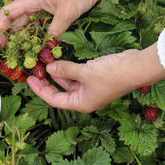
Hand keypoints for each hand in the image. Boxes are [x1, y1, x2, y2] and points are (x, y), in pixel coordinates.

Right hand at [0, 0, 114, 46]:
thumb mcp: (67, 13)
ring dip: (27, 38)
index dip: (0, 28)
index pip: (7, 13)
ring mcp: (45, 6)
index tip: (1, 44)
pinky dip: (40, 35)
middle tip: (14, 54)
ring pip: (29, 24)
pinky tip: (41, 45)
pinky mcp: (55, 10)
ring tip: (26, 53)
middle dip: (13, 37)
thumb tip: (46, 51)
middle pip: (17, 21)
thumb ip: (55, 32)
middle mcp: (35, 2)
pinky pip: (42, 24)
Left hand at [26, 44, 164, 112]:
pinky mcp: (95, 78)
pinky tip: (60, 61)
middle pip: (60, 92)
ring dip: (57, 73)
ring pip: (68, 82)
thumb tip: (49, 67)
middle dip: (47, 82)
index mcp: (81, 103)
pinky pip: (76, 75)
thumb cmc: (111, 74)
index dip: (40, 90)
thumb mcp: (83, 72)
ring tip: (45, 62)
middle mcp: (84, 99)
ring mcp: (90, 89)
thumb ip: (64, 69)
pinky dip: (68, 69)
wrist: (136, 67)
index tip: (29, 80)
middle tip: (34, 71)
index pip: (54, 100)